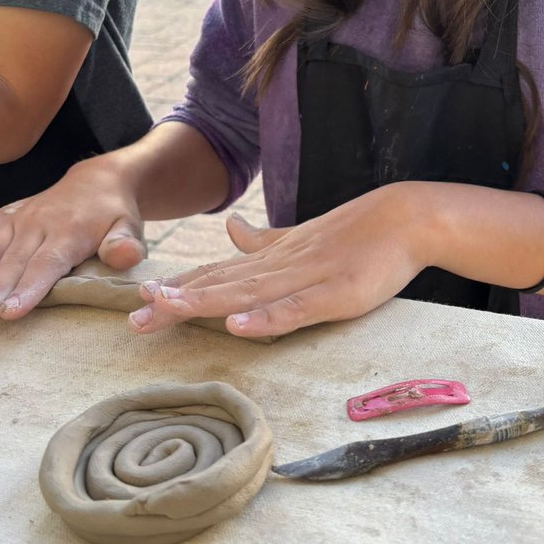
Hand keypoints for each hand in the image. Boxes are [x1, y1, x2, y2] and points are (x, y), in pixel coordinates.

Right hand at [0, 159, 145, 322]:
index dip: (29, 288)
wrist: (98, 180)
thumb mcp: (130, 226)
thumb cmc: (114, 214)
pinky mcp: (3, 217)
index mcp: (70, 232)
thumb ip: (125, 243)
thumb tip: (125, 255)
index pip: (47, 264)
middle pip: (13, 263)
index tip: (11, 311)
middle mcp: (38, 225)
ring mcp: (17, 221)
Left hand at [129, 183, 428, 340]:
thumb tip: (231, 231)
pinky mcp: (336, 295)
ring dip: (206, 302)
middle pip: (223, 285)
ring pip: (248, 294)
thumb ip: (266, 240)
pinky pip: (295, 309)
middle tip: (135, 316)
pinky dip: (265, 318)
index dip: (181, 285)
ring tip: (167, 309)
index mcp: (275, 257)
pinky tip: (236, 325)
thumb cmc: (360, 233)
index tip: (141, 297)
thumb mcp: (304, 237)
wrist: (407, 218)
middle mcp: (282, 266)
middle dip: (178, 300)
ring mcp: (308, 279)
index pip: (220, 272)